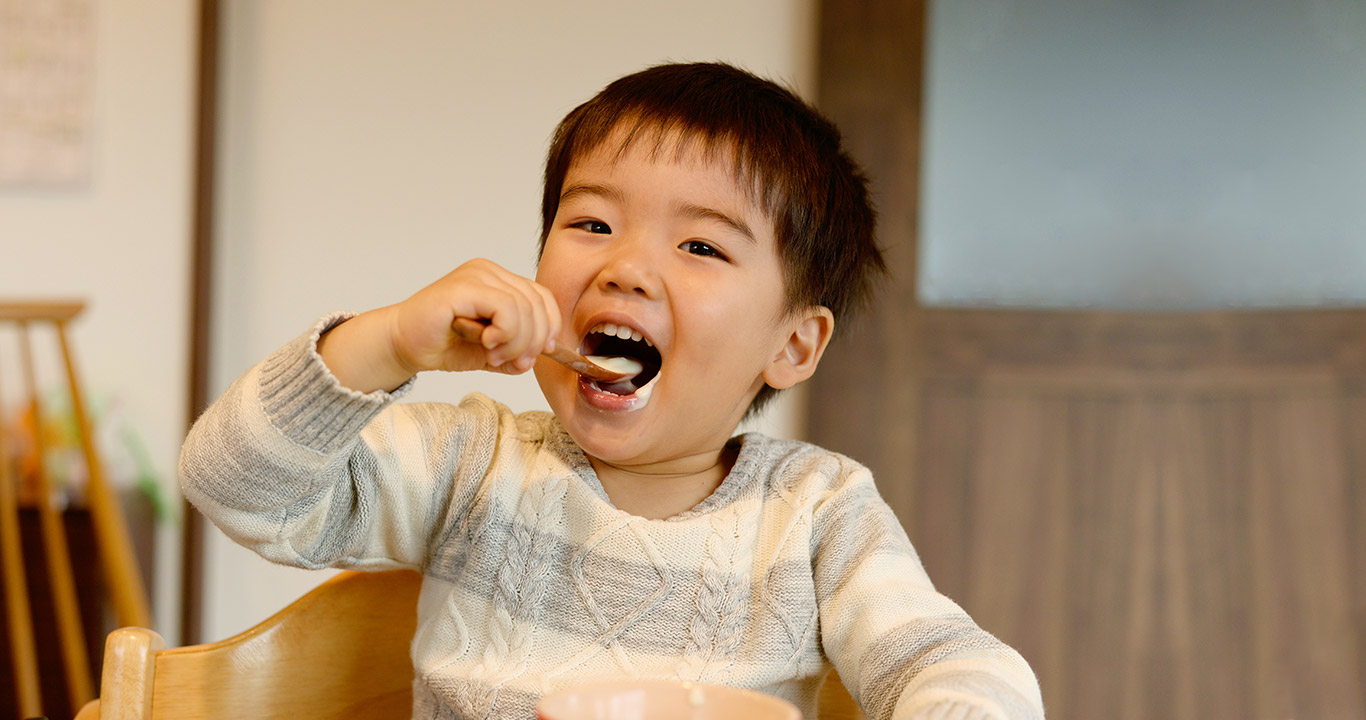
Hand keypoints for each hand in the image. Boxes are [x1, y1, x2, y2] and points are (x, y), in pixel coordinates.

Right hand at [391, 258, 560, 373]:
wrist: (402, 345)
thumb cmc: (444, 344)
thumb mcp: (493, 353)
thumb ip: (518, 353)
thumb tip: (536, 357)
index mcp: (500, 281)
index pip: (543, 298)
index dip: (549, 329)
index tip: (534, 355)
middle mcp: (490, 272)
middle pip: (537, 304)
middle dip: (532, 342)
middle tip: (509, 361)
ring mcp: (477, 275)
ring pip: (524, 307)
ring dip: (516, 342)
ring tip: (492, 355)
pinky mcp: (463, 286)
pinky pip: (506, 308)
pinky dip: (505, 333)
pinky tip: (486, 344)